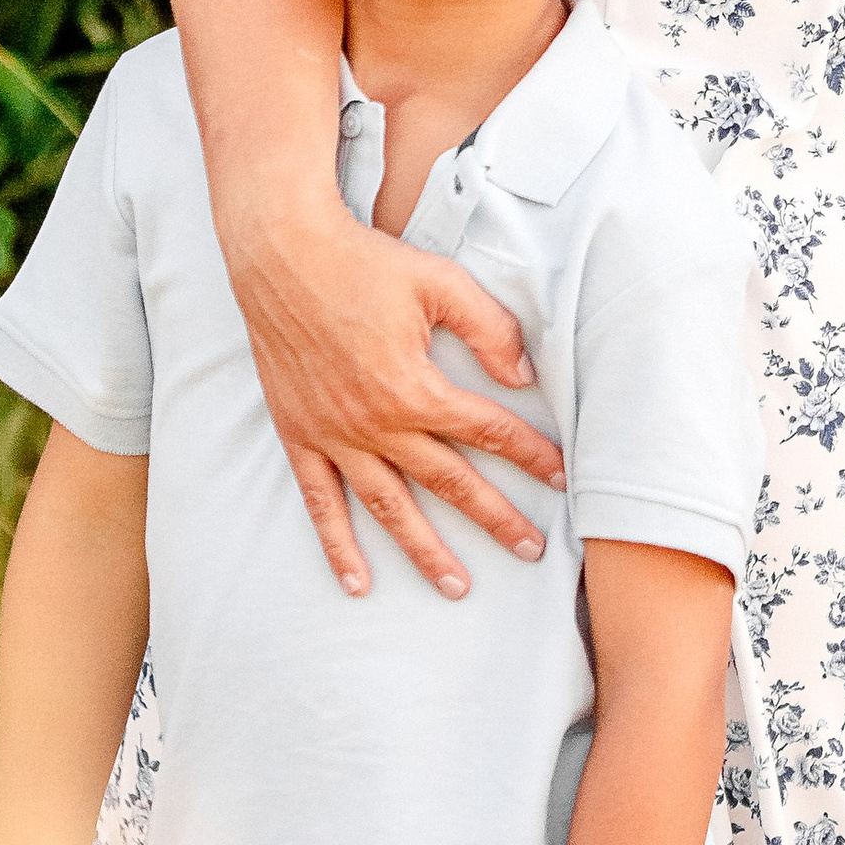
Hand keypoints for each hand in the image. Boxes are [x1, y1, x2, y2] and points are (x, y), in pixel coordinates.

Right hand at [225, 193, 565, 600]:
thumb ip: (490, 329)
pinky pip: (321, 503)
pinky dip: (338, 545)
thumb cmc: (365, 264)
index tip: (560, 477)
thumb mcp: (440, 283)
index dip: (529, 454)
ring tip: (458, 586)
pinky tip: (357, 581)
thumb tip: (524, 376)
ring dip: (425, 551)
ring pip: (389, 507)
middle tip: (532, 550)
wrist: (283, 258)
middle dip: (495, 517)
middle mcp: (376, 423)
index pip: (487, 432)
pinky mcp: (300, 436)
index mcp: (415, 388)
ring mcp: (335, 436)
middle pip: (449, 482)